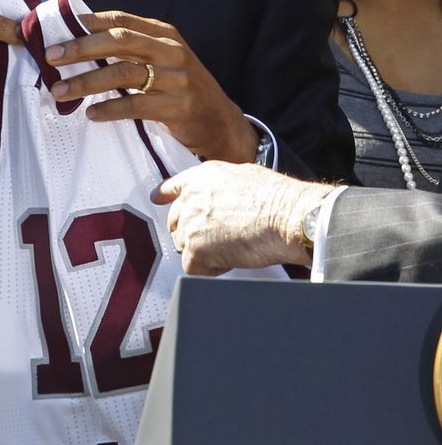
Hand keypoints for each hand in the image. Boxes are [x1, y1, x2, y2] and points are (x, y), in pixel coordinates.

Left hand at [44, 11, 256, 161]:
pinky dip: (110, 109)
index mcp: (163, 33)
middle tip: (51, 57)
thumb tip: (78, 43)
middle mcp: (170, 50)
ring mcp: (176, 78)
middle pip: (118, 40)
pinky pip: (136, 105)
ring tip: (61, 91)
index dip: (86, 23)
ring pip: (123, 73)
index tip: (57, 30)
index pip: (120, 19)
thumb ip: (130, 49)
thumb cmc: (180, 88)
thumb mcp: (161, 60)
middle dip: (80, 48)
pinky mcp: (178, 106)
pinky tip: (91, 114)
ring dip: (87, 82)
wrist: (220, 121)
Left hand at [152, 162, 333, 274]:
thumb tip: (224, 196)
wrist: (288, 217)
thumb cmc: (277, 199)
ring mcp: (190, 224)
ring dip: (205, 251)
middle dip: (193, 233)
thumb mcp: (244, 176)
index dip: (164, 195)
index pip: (172, 187)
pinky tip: (231, 259)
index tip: (157, 198)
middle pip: (176, 223)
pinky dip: (211, 269)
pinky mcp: (195, 248)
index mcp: (201, 177)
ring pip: (184, 246)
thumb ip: (223, 186)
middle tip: (217, 239)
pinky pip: (194, 268)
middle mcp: (190, 198)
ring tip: (233, 247)